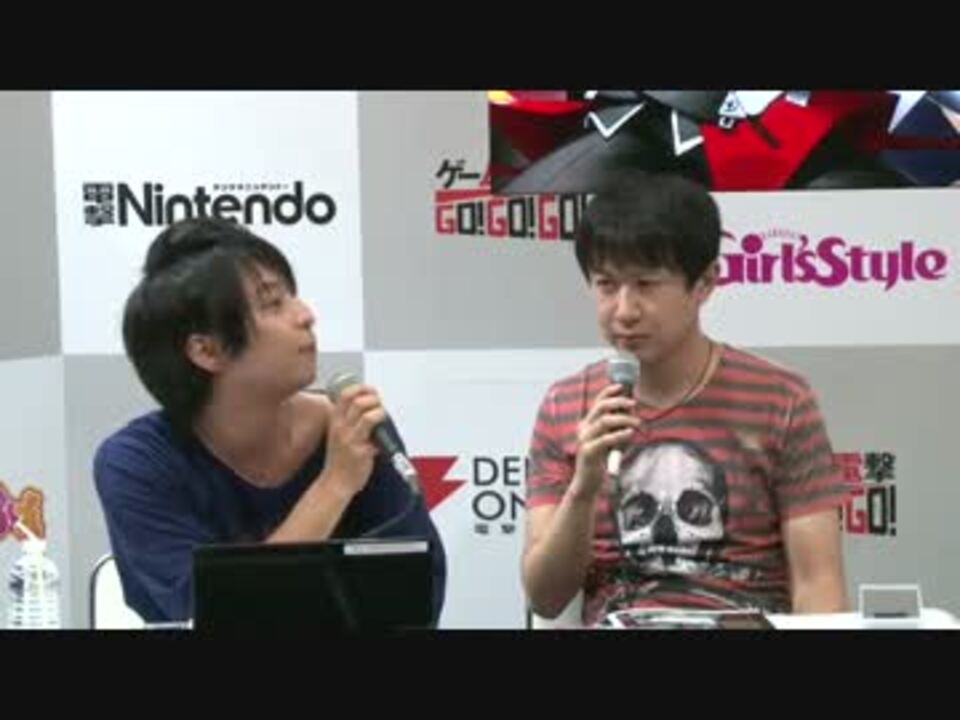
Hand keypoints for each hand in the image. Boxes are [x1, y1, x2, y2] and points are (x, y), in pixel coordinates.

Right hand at [323, 384, 387, 497]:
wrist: (335, 483)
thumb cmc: (338, 459)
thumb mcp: (337, 434)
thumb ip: (348, 420)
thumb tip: (368, 406)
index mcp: (335, 421)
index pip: (345, 395)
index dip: (361, 388)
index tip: (371, 390)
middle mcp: (341, 428)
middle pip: (358, 401)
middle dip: (374, 399)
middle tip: (379, 405)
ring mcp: (351, 440)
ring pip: (368, 416)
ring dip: (380, 413)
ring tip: (382, 419)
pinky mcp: (361, 452)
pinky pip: (376, 438)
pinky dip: (382, 436)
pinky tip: (380, 441)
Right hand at [570, 383, 637, 499]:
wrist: (587, 483)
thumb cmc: (601, 461)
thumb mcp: (609, 441)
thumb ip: (617, 428)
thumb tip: (633, 415)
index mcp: (587, 424)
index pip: (597, 402)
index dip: (609, 392)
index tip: (622, 387)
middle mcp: (584, 428)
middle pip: (601, 407)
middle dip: (619, 402)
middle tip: (634, 404)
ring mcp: (584, 440)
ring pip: (605, 421)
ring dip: (624, 419)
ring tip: (638, 423)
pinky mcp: (588, 452)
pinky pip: (605, 439)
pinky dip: (619, 435)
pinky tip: (630, 434)